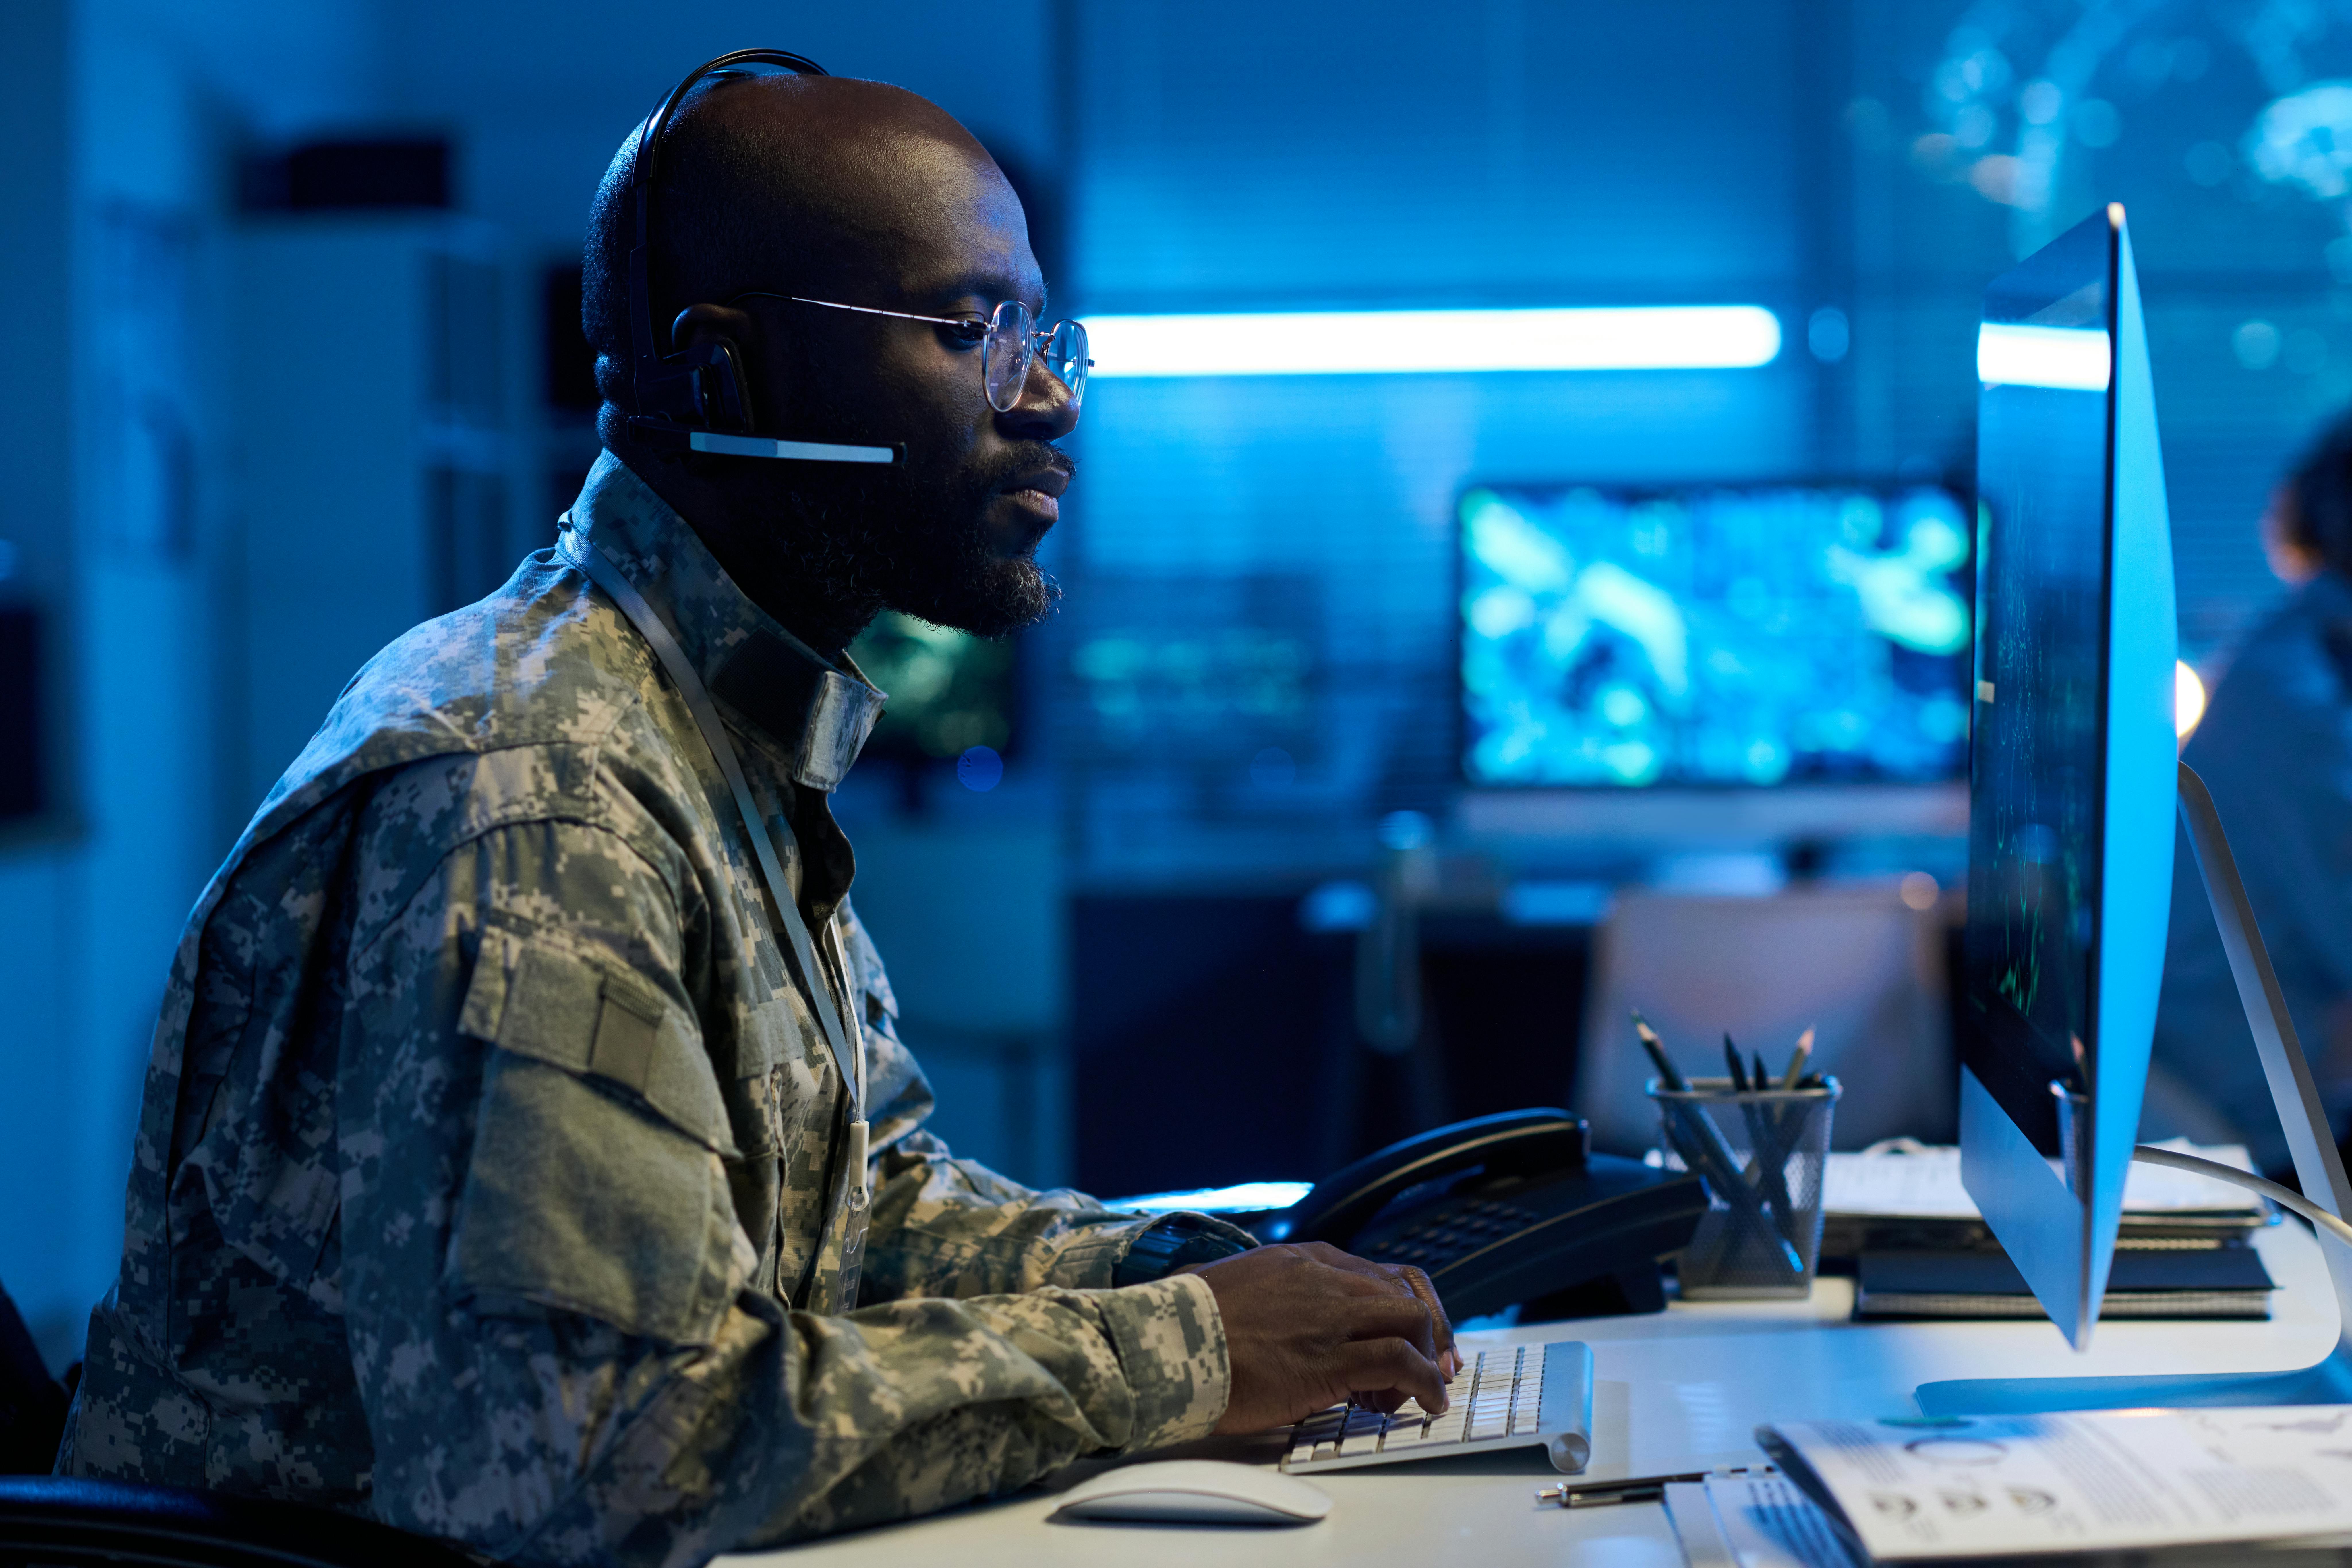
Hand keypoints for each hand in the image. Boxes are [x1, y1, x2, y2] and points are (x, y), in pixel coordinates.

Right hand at [1178, 1242, 1455, 1432]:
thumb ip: (1277, 1297)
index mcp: (1303, 1260)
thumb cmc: (1189, 1327)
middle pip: (1406, 1294)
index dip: (1409, 1307)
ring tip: (1423, 1392)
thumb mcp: (1240, 1290)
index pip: (1380, 1274)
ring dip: (1428, 1359)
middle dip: (1432, 1332)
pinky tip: (1423, 1403)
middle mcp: (1323, 1279)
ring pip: (1412, 1322)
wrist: (1163, 1345)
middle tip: (1436, 1367)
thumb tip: (1286, 1319)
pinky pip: (1400, 1362)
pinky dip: (1424, 1383)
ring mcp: (1328, 1317)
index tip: (1418, 1337)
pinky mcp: (1328, 1359)